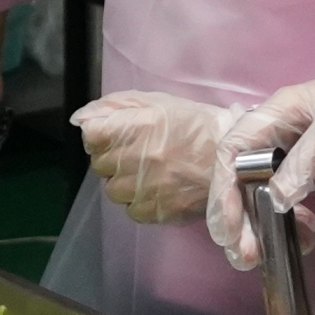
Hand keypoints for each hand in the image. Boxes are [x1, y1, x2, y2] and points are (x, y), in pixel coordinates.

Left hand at [72, 92, 233, 223]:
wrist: (234, 158)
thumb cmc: (194, 125)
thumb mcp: (156, 102)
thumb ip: (114, 107)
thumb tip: (81, 120)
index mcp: (138, 126)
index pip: (91, 136)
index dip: (101, 136)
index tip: (114, 135)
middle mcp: (138, 158)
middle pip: (99, 164)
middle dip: (113, 158)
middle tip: (136, 154)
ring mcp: (147, 188)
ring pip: (113, 190)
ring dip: (124, 182)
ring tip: (147, 173)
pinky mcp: (158, 212)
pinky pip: (131, 210)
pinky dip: (139, 202)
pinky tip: (157, 189)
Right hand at [206, 35, 314, 267]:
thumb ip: (307, 162)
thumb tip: (273, 201)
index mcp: (275, 114)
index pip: (231, 153)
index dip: (223, 192)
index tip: (229, 230)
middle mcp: (277, 133)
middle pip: (241, 177)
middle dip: (238, 218)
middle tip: (244, 257)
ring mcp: (295, 150)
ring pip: (262, 190)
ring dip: (260, 223)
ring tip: (266, 256)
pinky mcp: (314, 165)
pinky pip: (289, 195)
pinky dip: (291, 218)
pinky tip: (306, 236)